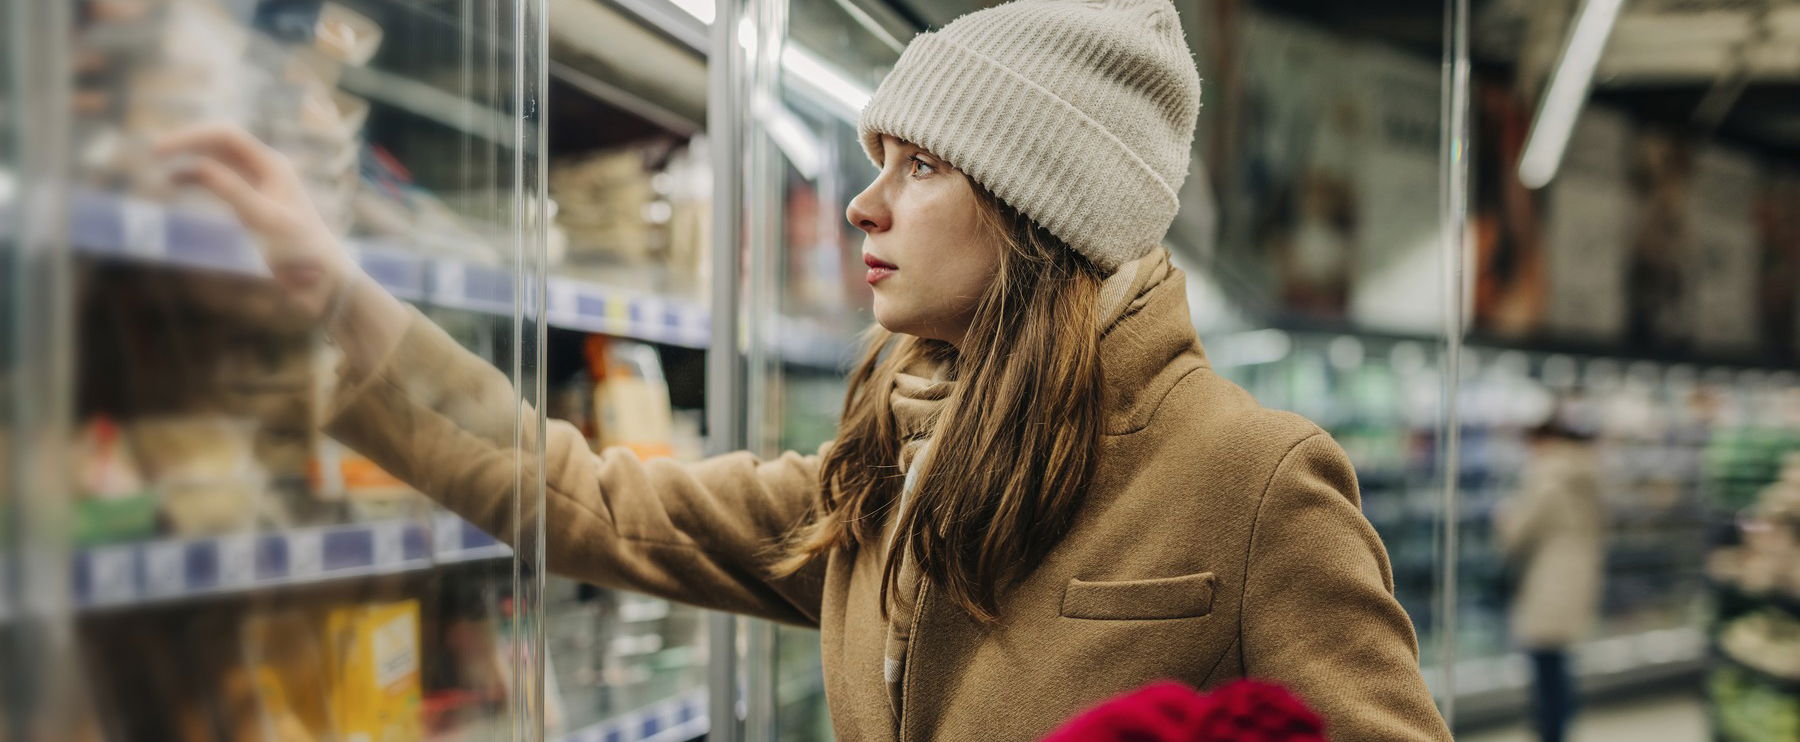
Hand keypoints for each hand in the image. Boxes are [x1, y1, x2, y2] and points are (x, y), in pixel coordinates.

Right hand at [153, 123, 358, 323]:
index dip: (190, 137)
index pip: (225, 135)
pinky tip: (176, 181)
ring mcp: (261, 185)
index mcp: (272, 165)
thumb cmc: (300, 250)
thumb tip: (197, 166)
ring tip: (159, 163)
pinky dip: (198, 177)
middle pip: (221, 141)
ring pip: (219, 159)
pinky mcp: (254, 204)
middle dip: (188, 142)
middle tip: (153, 152)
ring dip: (191, 157)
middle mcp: (267, 169)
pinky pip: (222, 180)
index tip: (158, 151)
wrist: (323, 280)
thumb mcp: (263, 219)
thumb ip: (232, 191)